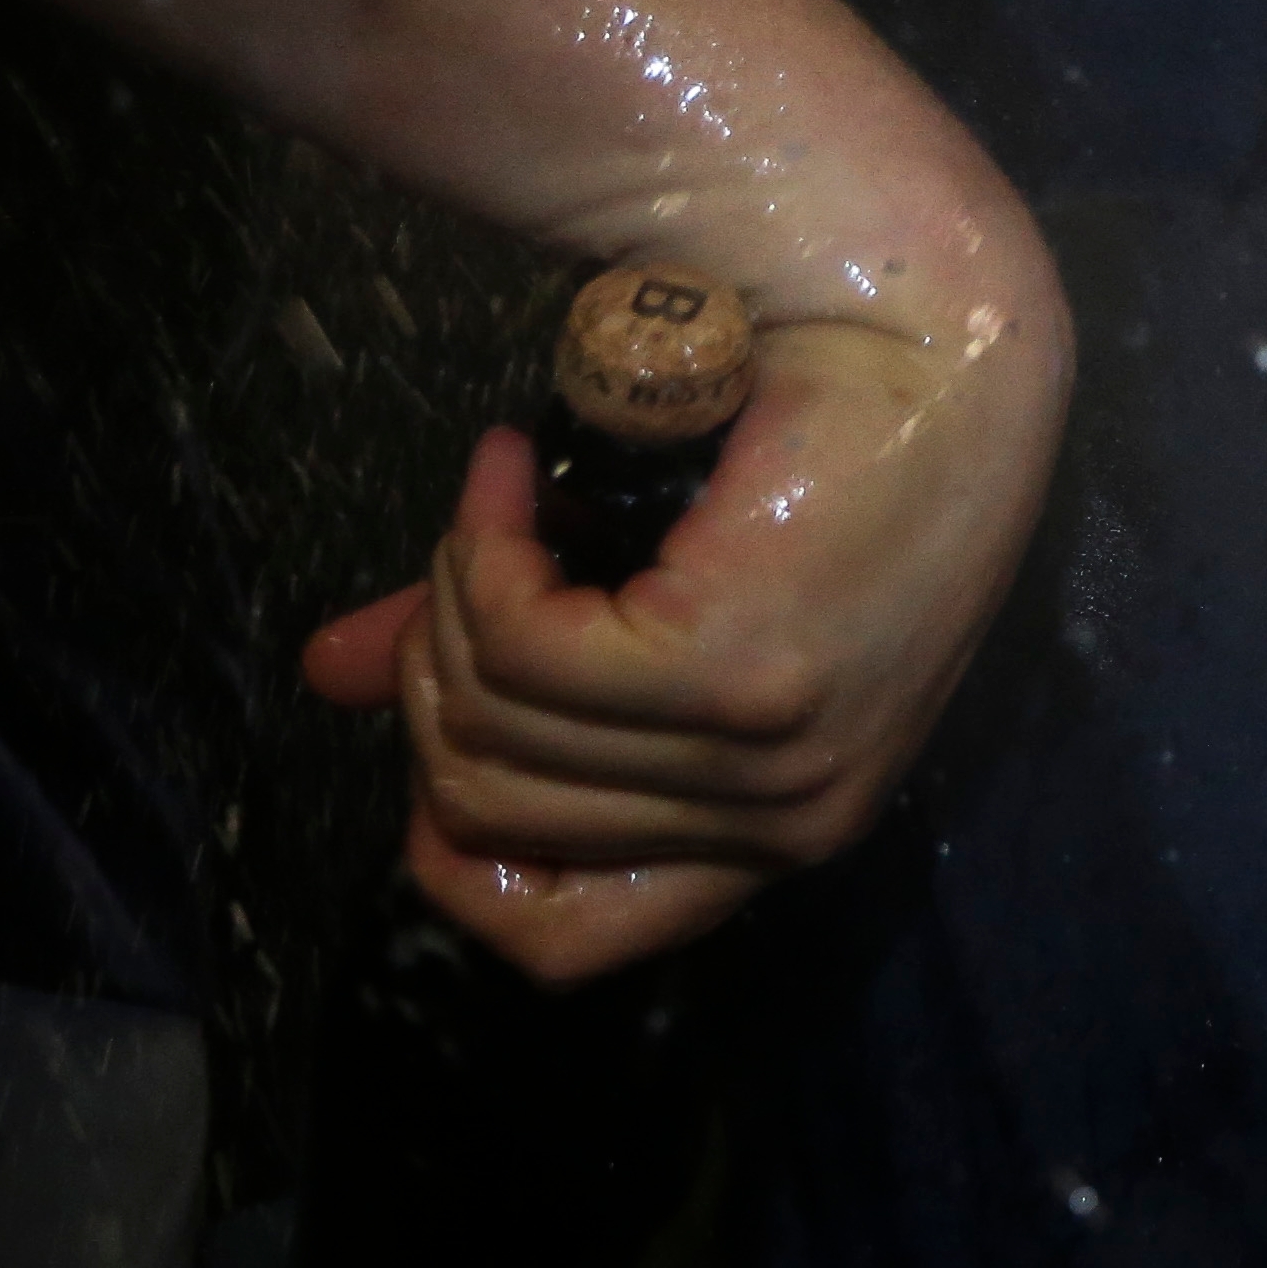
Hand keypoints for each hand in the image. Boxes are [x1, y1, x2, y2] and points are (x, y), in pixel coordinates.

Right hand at [304, 293, 1061, 986]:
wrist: (939, 327)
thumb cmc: (821, 448)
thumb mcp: (660, 589)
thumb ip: (506, 649)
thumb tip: (327, 675)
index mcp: (784, 829)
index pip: (566, 941)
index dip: (461, 839)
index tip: (446, 698)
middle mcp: (790, 823)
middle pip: (491, 814)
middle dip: (436, 673)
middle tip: (474, 547)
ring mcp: (771, 761)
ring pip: (494, 729)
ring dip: (457, 596)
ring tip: (505, 498)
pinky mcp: (741, 673)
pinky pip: (526, 650)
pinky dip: (484, 553)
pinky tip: (511, 468)